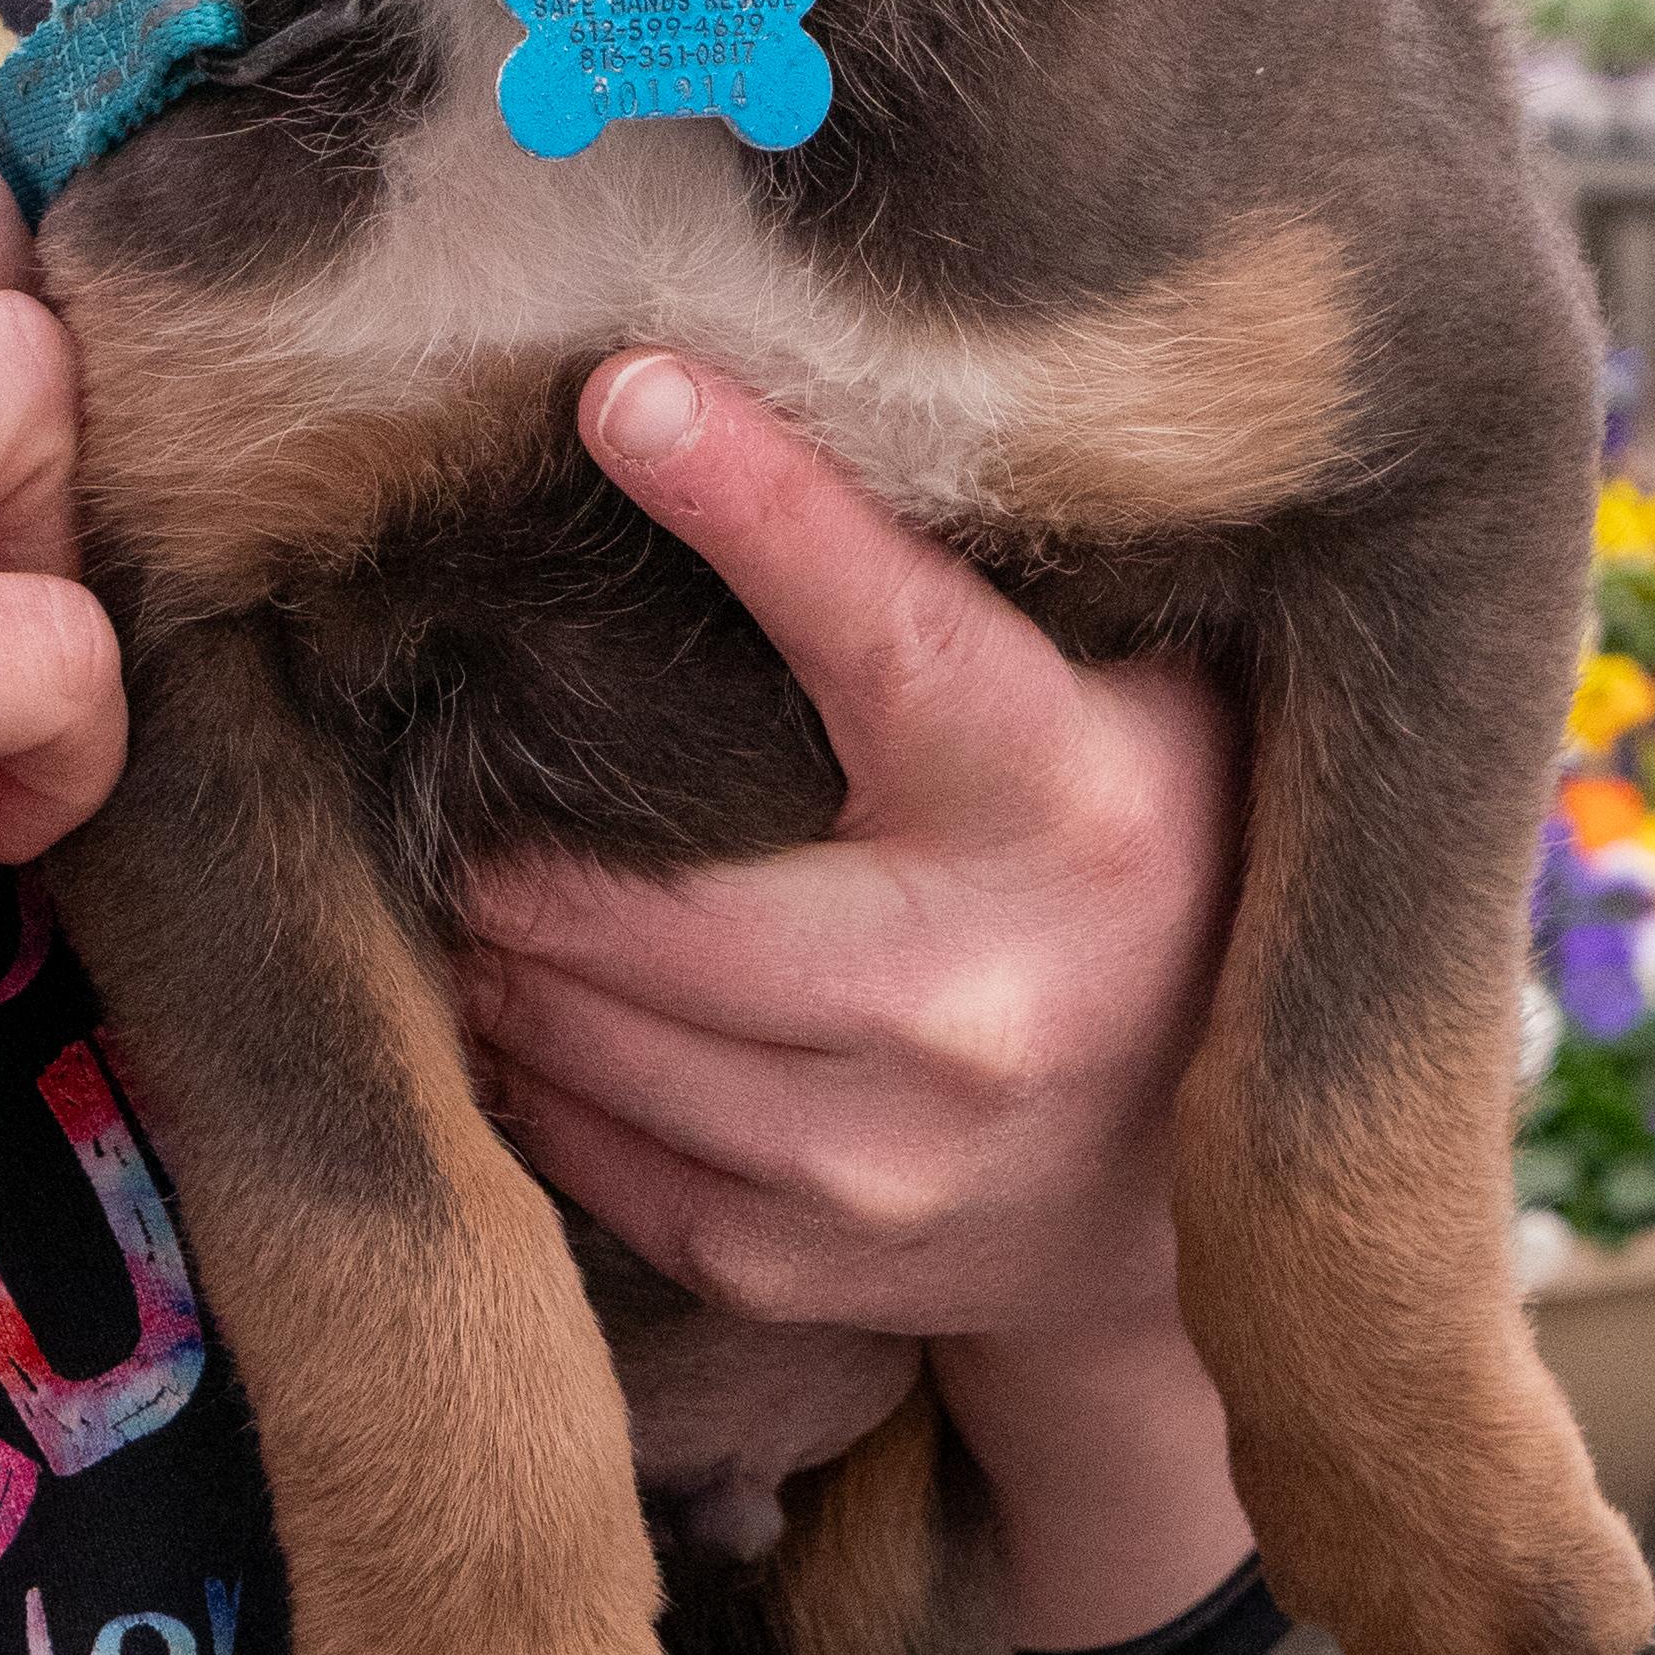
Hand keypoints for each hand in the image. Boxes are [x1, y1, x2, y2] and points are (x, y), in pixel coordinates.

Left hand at [460, 351, 1258, 1643]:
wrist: (1204, 1190)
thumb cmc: (1132, 865)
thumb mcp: (1107, 706)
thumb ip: (958, 592)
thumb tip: (726, 400)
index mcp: (1072, 804)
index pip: (893, 634)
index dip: (756, 504)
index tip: (619, 389)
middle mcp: (987, 996)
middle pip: (653, 902)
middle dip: (515, 832)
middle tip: (450, 758)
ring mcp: (894, 1158)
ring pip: (584, 1033)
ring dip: (495, 950)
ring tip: (477, 875)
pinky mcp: (810, 1265)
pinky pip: (588, 1152)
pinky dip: (529, 1068)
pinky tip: (530, 1002)